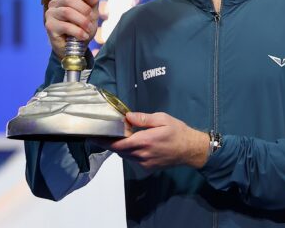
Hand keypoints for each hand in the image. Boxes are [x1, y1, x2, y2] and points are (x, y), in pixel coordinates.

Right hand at [44, 0, 99, 57]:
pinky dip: (78, 31)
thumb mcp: (91, 13)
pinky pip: (66, 26)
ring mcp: (50, 15)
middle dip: (84, 9)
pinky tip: (83, 36)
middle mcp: (54, 4)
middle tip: (91, 19)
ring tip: (89, 29)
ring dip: (82, 21)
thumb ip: (91, 2)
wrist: (77, 47)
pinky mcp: (50, 26)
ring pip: (67, 12)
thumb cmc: (82, 27)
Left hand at [92, 112, 209, 169]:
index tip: (94, 137)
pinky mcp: (148, 168)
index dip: (104, 142)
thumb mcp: (162, 118)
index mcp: (144, 141)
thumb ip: (143, 118)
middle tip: (109, 132)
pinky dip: (130, 153)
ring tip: (123, 137)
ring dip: (122, 147)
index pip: (118, 144)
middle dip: (113, 142)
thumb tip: (127, 117)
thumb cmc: (177, 131)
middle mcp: (142, 154)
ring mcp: (145, 163)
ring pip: (125, 156)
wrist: (190, 149)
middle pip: (119, 150)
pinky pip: (133, 160)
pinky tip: (136, 145)